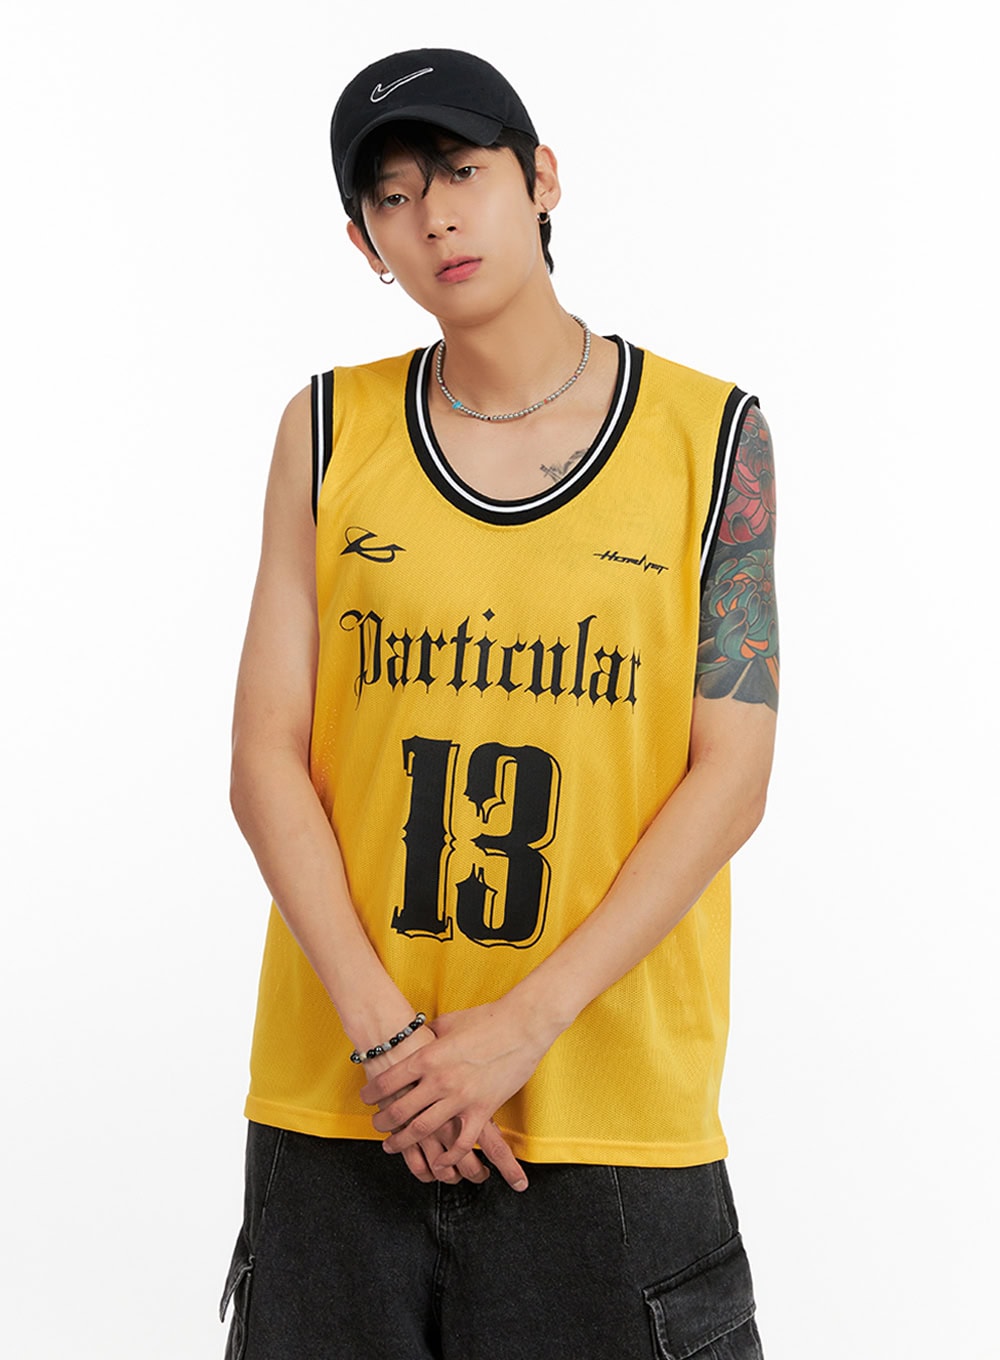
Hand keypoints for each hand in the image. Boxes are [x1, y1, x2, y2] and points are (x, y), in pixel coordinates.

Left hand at [360, 1026, 495, 1187]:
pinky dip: (447, 1157)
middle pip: (399, 1110)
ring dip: (403, 1142)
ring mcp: (460, 1097)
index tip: (367, 1099)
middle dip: (382, 1122)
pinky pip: (461, 1143)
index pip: (388, 1081)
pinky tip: (438, 1163)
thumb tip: (417, 1036)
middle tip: (376, 1125)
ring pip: (423, 1130)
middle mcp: (439, 1080)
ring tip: (393, 1146)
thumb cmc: (487, 1018)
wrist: (522, 1025)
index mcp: (428, 1056)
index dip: (372, 1093)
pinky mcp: (482, 1110)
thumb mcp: (449, 1022)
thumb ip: (429, 1034)